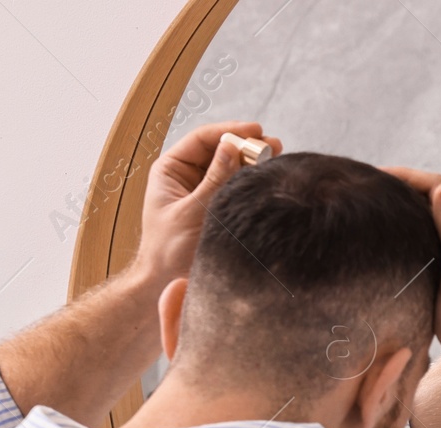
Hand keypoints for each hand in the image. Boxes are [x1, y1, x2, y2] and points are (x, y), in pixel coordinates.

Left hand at [133, 121, 280, 284]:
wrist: (165, 283)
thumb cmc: (168, 250)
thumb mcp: (192, 211)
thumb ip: (214, 179)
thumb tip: (231, 147)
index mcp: (171, 169)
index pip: (202, 138)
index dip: (229, 131)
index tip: (255, 131)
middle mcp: (187, 175)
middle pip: (219, 149)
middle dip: (245, 145)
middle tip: (272, 145)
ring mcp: (203, 190)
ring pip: (230, 167)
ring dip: (251, 162)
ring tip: (275, 158)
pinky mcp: (216, 206)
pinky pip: (235, 186)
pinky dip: (250, 181)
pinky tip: (266, 178)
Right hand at [381, 166, 440, 381]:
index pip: (438, 185)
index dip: (408, 175)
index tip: (375, 176)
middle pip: (433, 195)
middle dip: (402, 186)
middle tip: (367, 187)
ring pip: (430, 214)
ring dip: (405, 205)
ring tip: (373, 206)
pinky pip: (428, 234)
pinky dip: (409, 227)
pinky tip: (389, 236)